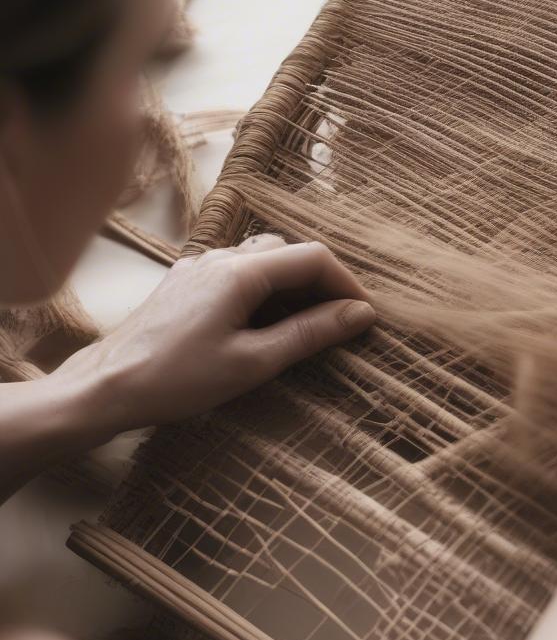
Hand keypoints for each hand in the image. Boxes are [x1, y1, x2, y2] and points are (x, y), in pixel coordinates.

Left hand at [53, 234, 374, 436]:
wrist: (108, 386)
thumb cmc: (179, 379)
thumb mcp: (255, 361)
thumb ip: (310, 333)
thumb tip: (359, 315)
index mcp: (240, 271)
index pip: (313, 257)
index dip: (347, 284)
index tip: (365, 316)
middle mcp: (220, 257)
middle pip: (290, 253)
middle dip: (323, 284)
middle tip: (342, 324)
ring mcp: (199, 267)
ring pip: (264, 260)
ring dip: (294, 287)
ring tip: (308, 326)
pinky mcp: (186, 282)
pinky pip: (238, 271)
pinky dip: (266, 290)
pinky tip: (264, 323)